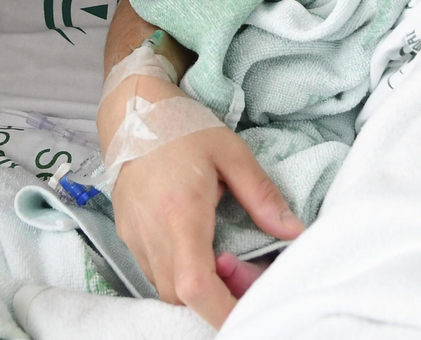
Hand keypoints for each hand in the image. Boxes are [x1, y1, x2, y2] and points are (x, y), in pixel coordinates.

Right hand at [99, 76, 302, 327]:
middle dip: (214, 299)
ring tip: (221, 260)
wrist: (133, 109)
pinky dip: (177, 273)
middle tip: (241, 274)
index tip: (248, 312)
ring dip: (195, 288)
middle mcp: (151, 232)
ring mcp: (134, 236)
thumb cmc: (183, 126)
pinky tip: (198, 249)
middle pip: (180, 296)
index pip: (195, 285)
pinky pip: (153, 271)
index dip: (222, 310)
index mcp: (180, 212)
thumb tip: (294, 231)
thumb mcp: (232, 153)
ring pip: (165, 288)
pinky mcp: (126, 234)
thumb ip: (262, 196)